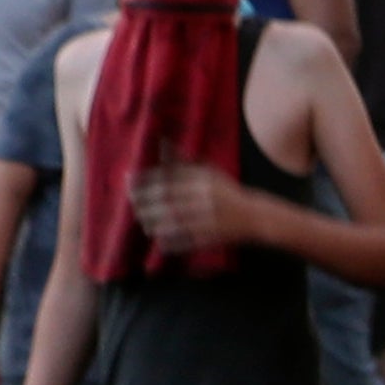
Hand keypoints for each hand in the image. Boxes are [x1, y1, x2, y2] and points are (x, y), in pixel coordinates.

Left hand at [128, 161, 260, 251]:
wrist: (255, 216)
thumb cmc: (226, 192)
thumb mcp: (209, 172)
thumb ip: (183, 160)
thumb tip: (162, 142)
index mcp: (203, 181)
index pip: (166, 180)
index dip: (143, 181)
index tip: (129, 181)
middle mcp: (204, 198)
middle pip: (165, 201)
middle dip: (144, 203)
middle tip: (133, 204)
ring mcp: (208, 219)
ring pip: (171, 221)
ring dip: (154, 222)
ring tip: (144, 222)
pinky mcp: (211, 236)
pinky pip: (185, 240)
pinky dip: (170, 241)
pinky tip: (160, 240)